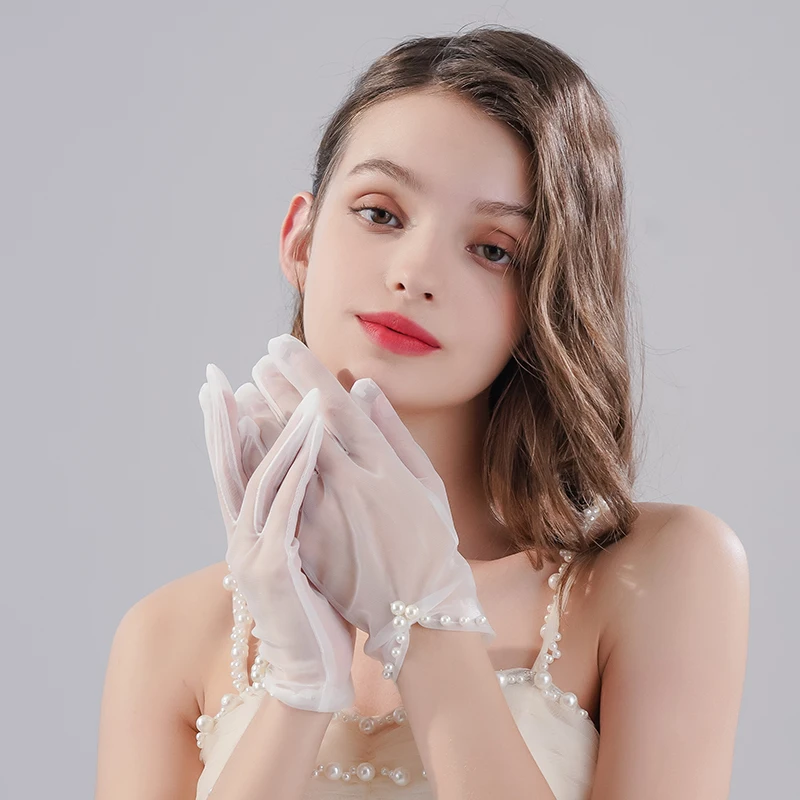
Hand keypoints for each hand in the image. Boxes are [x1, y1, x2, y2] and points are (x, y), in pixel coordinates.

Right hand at [199, 366, 355, 711]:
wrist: (311, 674)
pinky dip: (299, 464)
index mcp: (249, 536)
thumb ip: (292, 520)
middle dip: (221, 421)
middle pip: (228, 469)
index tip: (221, 390)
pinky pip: (288, 504)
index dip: (225, 431)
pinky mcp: (276, 566)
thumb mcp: (298, 559)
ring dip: (266, 430)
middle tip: (213, 378)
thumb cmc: (316, 613)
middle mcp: (242, 539)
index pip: (234, 473)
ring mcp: (253, 552)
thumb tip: (300, 483)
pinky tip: (310, 432)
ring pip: (257, 478)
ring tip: (268, 386)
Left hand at [256, 334, 495, 682]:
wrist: (418, 612)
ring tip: (242, 390)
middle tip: (258, 361)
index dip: (304, 371)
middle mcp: (349, 483)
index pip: (335, 405)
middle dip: (277, 387)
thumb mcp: (425, 483)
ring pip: (281, 455)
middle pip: (302, 424)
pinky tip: (243, 441)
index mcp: (383, 465)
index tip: (281, 347)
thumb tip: (363, 387)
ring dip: (258, 418)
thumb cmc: (430, 544)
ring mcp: (323, 514)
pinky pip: (274, 494)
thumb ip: (393, 432)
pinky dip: (256, 463)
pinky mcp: (306, 542)